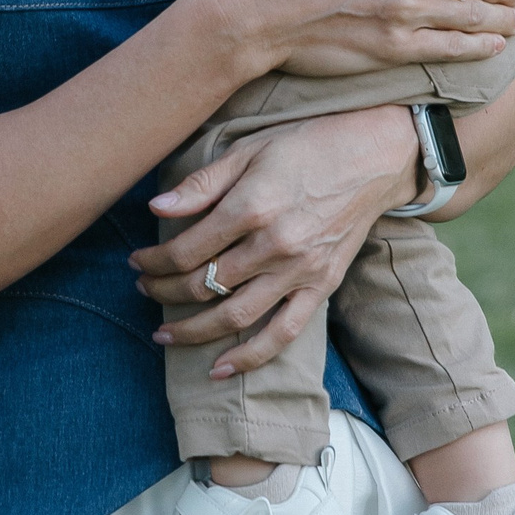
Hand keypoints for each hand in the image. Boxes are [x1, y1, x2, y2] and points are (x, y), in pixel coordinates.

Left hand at [130, 85, 514, 376]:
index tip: (138, 262)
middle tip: (144, 289)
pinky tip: (218, 369)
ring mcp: (300, 271)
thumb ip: (202, 184)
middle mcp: (274, 244)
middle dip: (163, 293)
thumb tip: (156, 209)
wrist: (377, 156)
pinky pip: (282, 333)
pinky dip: (249, 357)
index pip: (185, 250)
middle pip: (203, 284)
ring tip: (164, 334)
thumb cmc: (309, 145)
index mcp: (251, 206)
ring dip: (192, 330)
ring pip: (234, 315)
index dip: (153, 261)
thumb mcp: (250, 150)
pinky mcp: (321, 287)